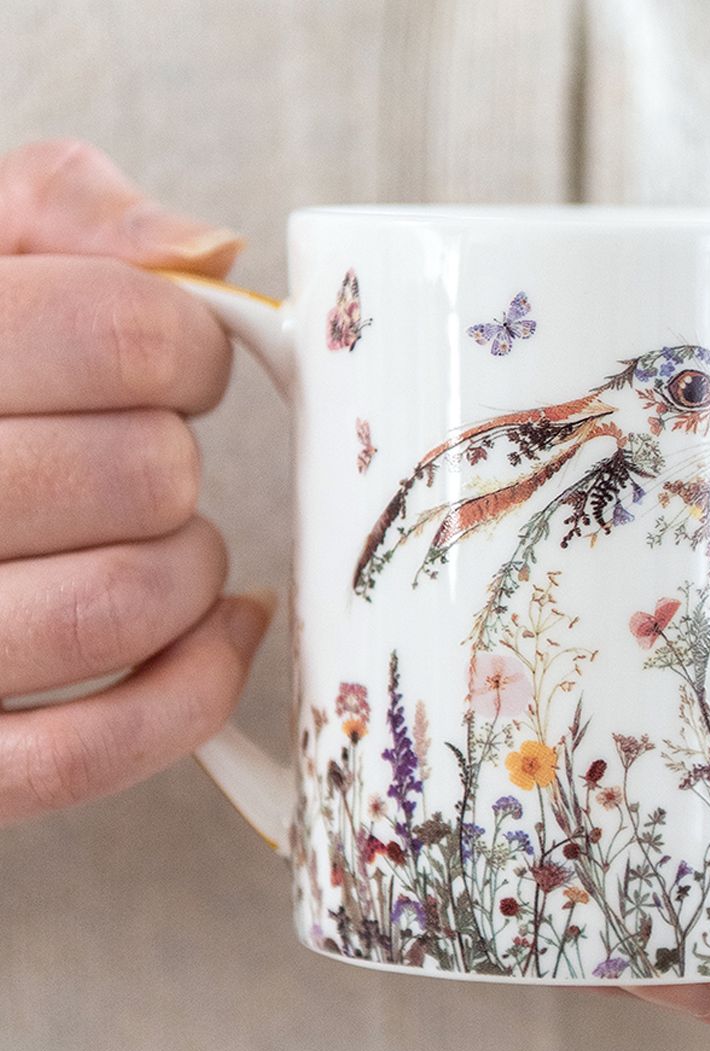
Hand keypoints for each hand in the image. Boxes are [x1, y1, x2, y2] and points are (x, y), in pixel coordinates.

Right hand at [0, 140, 272, 821]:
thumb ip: (63, 214)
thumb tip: (209, 254)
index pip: (119, 332)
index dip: (190, 346)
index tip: (182, 361)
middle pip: (143, 474)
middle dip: (177, 459)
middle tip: (149, 454)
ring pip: (129, 603)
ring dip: (192, 566)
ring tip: (167, 538)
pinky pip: (89, 751)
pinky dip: (193, 691)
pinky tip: (222, 629)